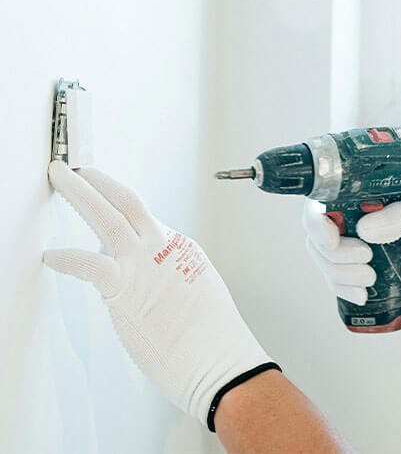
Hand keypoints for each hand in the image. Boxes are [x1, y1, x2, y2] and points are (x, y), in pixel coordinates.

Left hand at [44, 161, 277, 428]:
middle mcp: (163, 247)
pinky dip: (66, 256)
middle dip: (95, 181)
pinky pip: (88, 263)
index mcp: (180, 248)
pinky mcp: (126, 289)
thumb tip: (151, 283)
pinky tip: (51, 256)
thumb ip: (172, 279)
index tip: (100, 197)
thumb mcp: (198, 293)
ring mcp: (144, 265)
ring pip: (107, 216)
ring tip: (60, 178)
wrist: (220, 360)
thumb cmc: (211, 337)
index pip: (143, 220)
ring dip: (79, 193)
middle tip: (72, 169)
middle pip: (126, 200)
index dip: (116, 204)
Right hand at [303, 192, 400, 304]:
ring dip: (341, 276)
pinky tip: (362, 296)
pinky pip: (336, 280)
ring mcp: (347, 241)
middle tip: (368, 260)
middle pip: (317, 237)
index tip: (332, 240)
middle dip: (336, 256)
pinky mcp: (354, 264)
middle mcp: (345, 215)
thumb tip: (365, 229)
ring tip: (370, 280)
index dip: (316, 223)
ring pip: (325, 261)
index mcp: (357, 192)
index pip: (320, 203)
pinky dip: (344, 290)